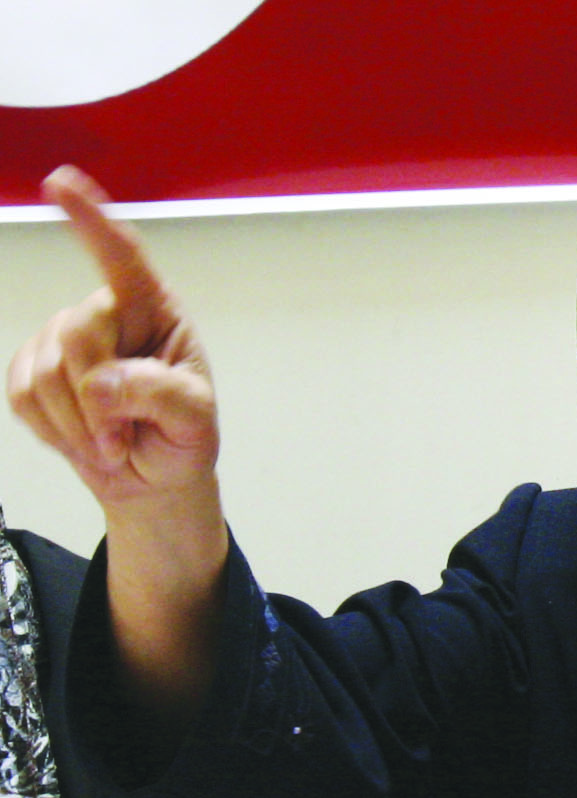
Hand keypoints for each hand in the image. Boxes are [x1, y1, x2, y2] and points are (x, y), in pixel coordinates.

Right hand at [7, 166, 219, 510]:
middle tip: (122, 438)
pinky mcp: (32, 370)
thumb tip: (102, 384)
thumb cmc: (183, 438)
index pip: (122, 258)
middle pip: (77, 333)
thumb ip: (162, 395)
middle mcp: (107, 315)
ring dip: (78, 426)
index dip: (91, 219)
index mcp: (155, 311)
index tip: (60, 183)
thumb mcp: (196, 420)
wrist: (153, 479)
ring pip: (45, 373)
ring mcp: (63, 340)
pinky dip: (54, 431)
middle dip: (96, 397)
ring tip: (112, 443)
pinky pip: (23, 397)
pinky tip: (83, 439)